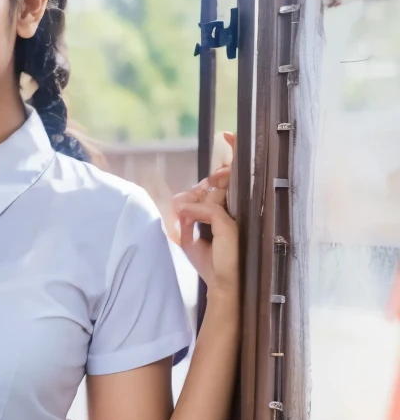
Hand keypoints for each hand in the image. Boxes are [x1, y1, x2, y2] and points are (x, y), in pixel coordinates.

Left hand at [172, 131, 238, 302]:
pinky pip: (208, 209)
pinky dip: (192, 213)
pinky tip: (185, 222)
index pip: (229, 176)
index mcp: (232, 207)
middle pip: (220, 179)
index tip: (228, 134)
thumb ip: (188, 214)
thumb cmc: (210, 262)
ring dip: (193, 201)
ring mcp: (236, 216)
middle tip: (188, 196)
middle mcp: (238, 208)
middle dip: (204, 181)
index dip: (230, 154)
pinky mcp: (230, 226)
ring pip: (212, 193)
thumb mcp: (192, 235)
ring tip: (183, 217)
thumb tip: (181, 200)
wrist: (221, 285)